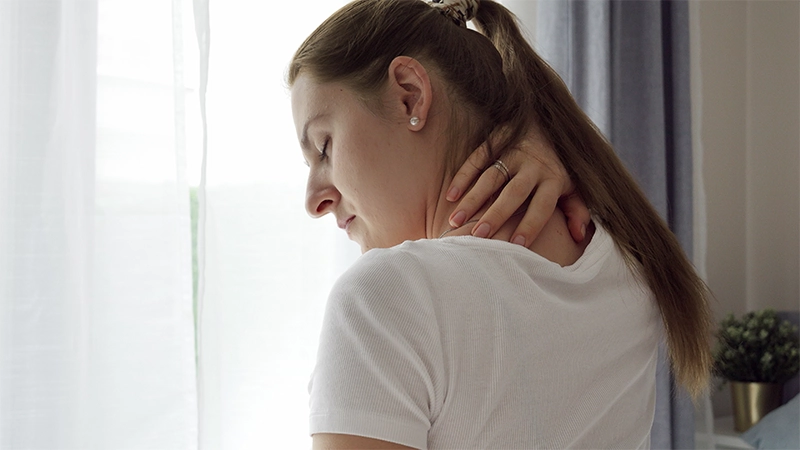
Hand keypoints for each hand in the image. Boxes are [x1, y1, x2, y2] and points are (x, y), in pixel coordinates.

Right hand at [446, 128, 590, 245]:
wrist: (547, 119)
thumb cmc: (557, 164)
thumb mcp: (575, 185)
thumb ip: (577, 210)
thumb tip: (578, 236)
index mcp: (553, 178)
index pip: (542, 206)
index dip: (531, 225)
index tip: (516, 246)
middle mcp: (533, 165)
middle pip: (514, 192)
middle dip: (496, 214)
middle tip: (478, 235)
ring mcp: (512, 152)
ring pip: (490, 177)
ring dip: (472, 199)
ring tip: (455, 221)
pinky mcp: (494, 141)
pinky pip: (476, 159)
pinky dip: (463, 177)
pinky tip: (451, 196)